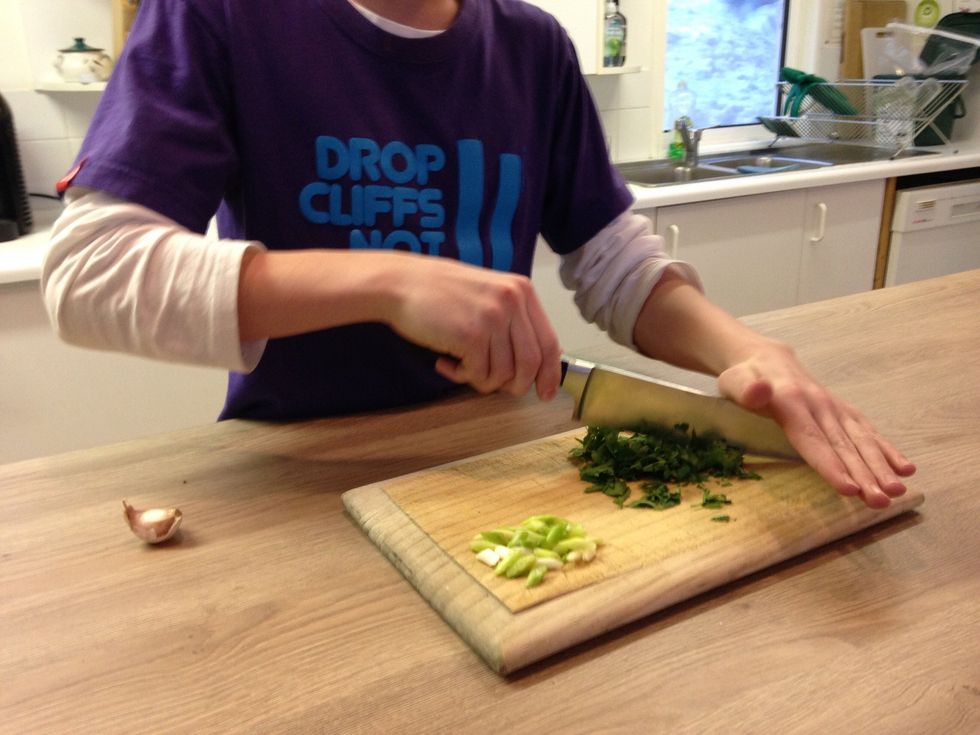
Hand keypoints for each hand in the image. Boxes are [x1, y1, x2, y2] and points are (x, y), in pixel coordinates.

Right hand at [385, 256, 562, 400]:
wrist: (400, 283)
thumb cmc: (439, 292)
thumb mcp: (488, 296)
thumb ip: (513, 321)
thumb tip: (535, 364)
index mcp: (522, 291)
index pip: (549, 342)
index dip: (550, 373)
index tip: (546, 392)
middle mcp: (512, 302)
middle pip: (531, 364)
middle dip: (514, 385)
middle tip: (492, 385)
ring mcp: (493, 318)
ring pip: (503, 374)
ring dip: (481, 379)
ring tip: (460, 365)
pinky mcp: (471, 335)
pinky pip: (478, 375)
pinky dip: (460, 376)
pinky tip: (444, 362)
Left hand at [717, 341, 915, 508]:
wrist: (767, 359)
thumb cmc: (744, 377)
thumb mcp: (735, 381)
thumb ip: (746, 390)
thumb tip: (760, 391)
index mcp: (792, 401)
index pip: (812, 439)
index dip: (830, 465)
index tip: (848, 488)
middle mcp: (820, 405)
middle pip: (843, 445)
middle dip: (864, 475)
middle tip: (880, 502)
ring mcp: (835, 408)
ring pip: (861, 440)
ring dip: (880, 467)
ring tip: (897, 492)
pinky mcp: (844, 413)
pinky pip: (868, 432)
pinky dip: (887, 450)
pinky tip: (905, 469)